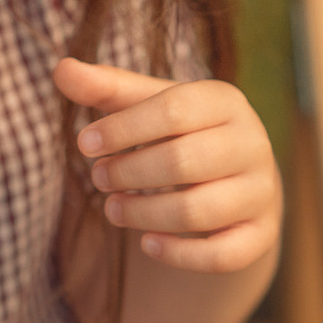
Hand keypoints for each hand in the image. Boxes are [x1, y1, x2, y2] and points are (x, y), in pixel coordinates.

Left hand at [55, 58, 279, 273]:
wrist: (236, 177)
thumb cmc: (180, 132)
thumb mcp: (147, 105)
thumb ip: (105, 87)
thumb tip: (61, 68)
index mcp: (225, 101)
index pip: (172, 110)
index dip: (123, 128)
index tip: (84, 143)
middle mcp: (252, 143)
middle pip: (183, 162)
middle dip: (128, 173)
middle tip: (97, 178)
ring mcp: (261, 191)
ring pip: (198, 211)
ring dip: (143, 214)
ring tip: (111, 209)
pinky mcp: (261, 235)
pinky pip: (223, 254)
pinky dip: (180, 254)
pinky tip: (147, 244)